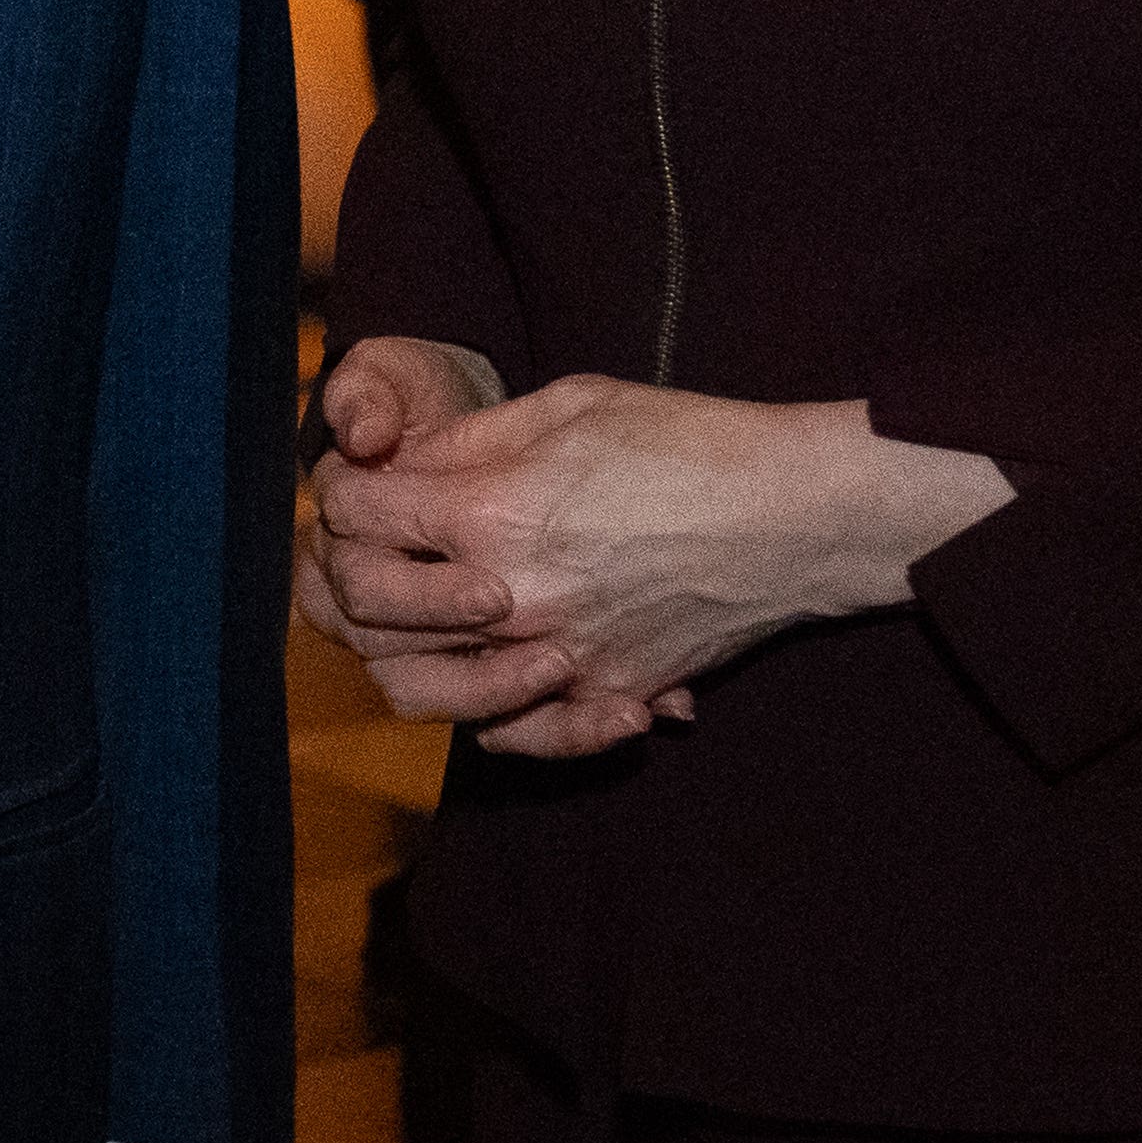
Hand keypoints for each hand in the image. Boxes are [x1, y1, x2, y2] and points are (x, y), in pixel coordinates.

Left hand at [295, 339, 662, 750]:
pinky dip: (497, 713)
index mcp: (490, 513)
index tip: (361, 484)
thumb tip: (401, 462)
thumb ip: (470, 442)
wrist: (797, 514)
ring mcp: (558, 659)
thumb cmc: (689, 444)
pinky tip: (506, 671)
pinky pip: (517, 735)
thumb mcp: (567, 407)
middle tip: (381, 547)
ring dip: (410, 649)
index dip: (343, 493)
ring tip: (433, 611)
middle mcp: (510, 599)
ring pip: (425, 688)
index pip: (358, 516)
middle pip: (368, 610)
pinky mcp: (607, 696)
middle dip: (355, 572)